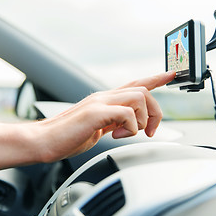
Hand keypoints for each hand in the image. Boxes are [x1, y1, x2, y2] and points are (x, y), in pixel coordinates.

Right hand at [36, 70, 175, 161]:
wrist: (44, 141)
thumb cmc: (68, 136)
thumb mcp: (98, 127)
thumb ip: (114, 122)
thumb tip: (129, 125)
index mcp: (105, 99)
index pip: (135, 83)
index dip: (155, 78)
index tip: (171, 74)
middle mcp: (104, 96)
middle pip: (143, 90)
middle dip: (155, 112)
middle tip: (150, 131)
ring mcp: (99, 102)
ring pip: (139, 98)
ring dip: (142, 120)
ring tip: (128, 134)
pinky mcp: (95, 112)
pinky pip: (126, 114)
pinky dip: (130, 128)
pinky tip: (116, 136)